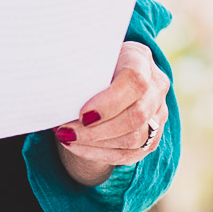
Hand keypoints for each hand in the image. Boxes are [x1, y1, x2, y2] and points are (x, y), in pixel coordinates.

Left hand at [54, 41, 169, 186]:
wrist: (109, 75)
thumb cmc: (93, 63)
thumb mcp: (88, 57)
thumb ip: (79, 68)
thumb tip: (54, 90)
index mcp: (140, 58)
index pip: (134, 81)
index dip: (109, 102)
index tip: (81, 114)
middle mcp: (157, 86)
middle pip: (136, 115)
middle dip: (97, 130)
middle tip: (65, 131)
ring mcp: (158, 114)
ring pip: (134, 139)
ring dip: (96, 144)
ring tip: (67, 138)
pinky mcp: (152, 137)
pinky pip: (129, 154)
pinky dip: (100, 154)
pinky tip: (77, 147)